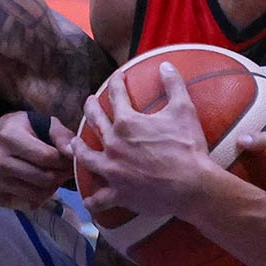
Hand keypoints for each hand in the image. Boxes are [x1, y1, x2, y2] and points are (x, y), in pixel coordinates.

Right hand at [0, 110, 76, 210]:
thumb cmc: (24, 130)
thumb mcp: (43, 123)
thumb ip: (61, 136)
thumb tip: (74, 154)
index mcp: (9, 137)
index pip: (47, 157)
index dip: (66, 161)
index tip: (72, 159)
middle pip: (45, 178)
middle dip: (62, 175)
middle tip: (66, 170)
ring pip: (39, 194)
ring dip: (52, 187)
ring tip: (52, 175)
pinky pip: (29, 204)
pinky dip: (40, 197)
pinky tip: (38, 184)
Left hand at [74, 63, 218, 219]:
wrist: (191, 185)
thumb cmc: (188, 147)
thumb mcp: (184, 110)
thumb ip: (173, 84)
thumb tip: (165, 64)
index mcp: (127, 122)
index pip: (116, 95)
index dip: (116, 82)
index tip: (116, 76)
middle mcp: (113, 144)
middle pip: (94, 122)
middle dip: (90, 108)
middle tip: (89, 102)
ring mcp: (113, 170)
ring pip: (86, 158)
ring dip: (78, 149)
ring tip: (74, 144)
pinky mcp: (118, 193)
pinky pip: (99, 198)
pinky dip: (93, 200)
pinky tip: (88, 200)